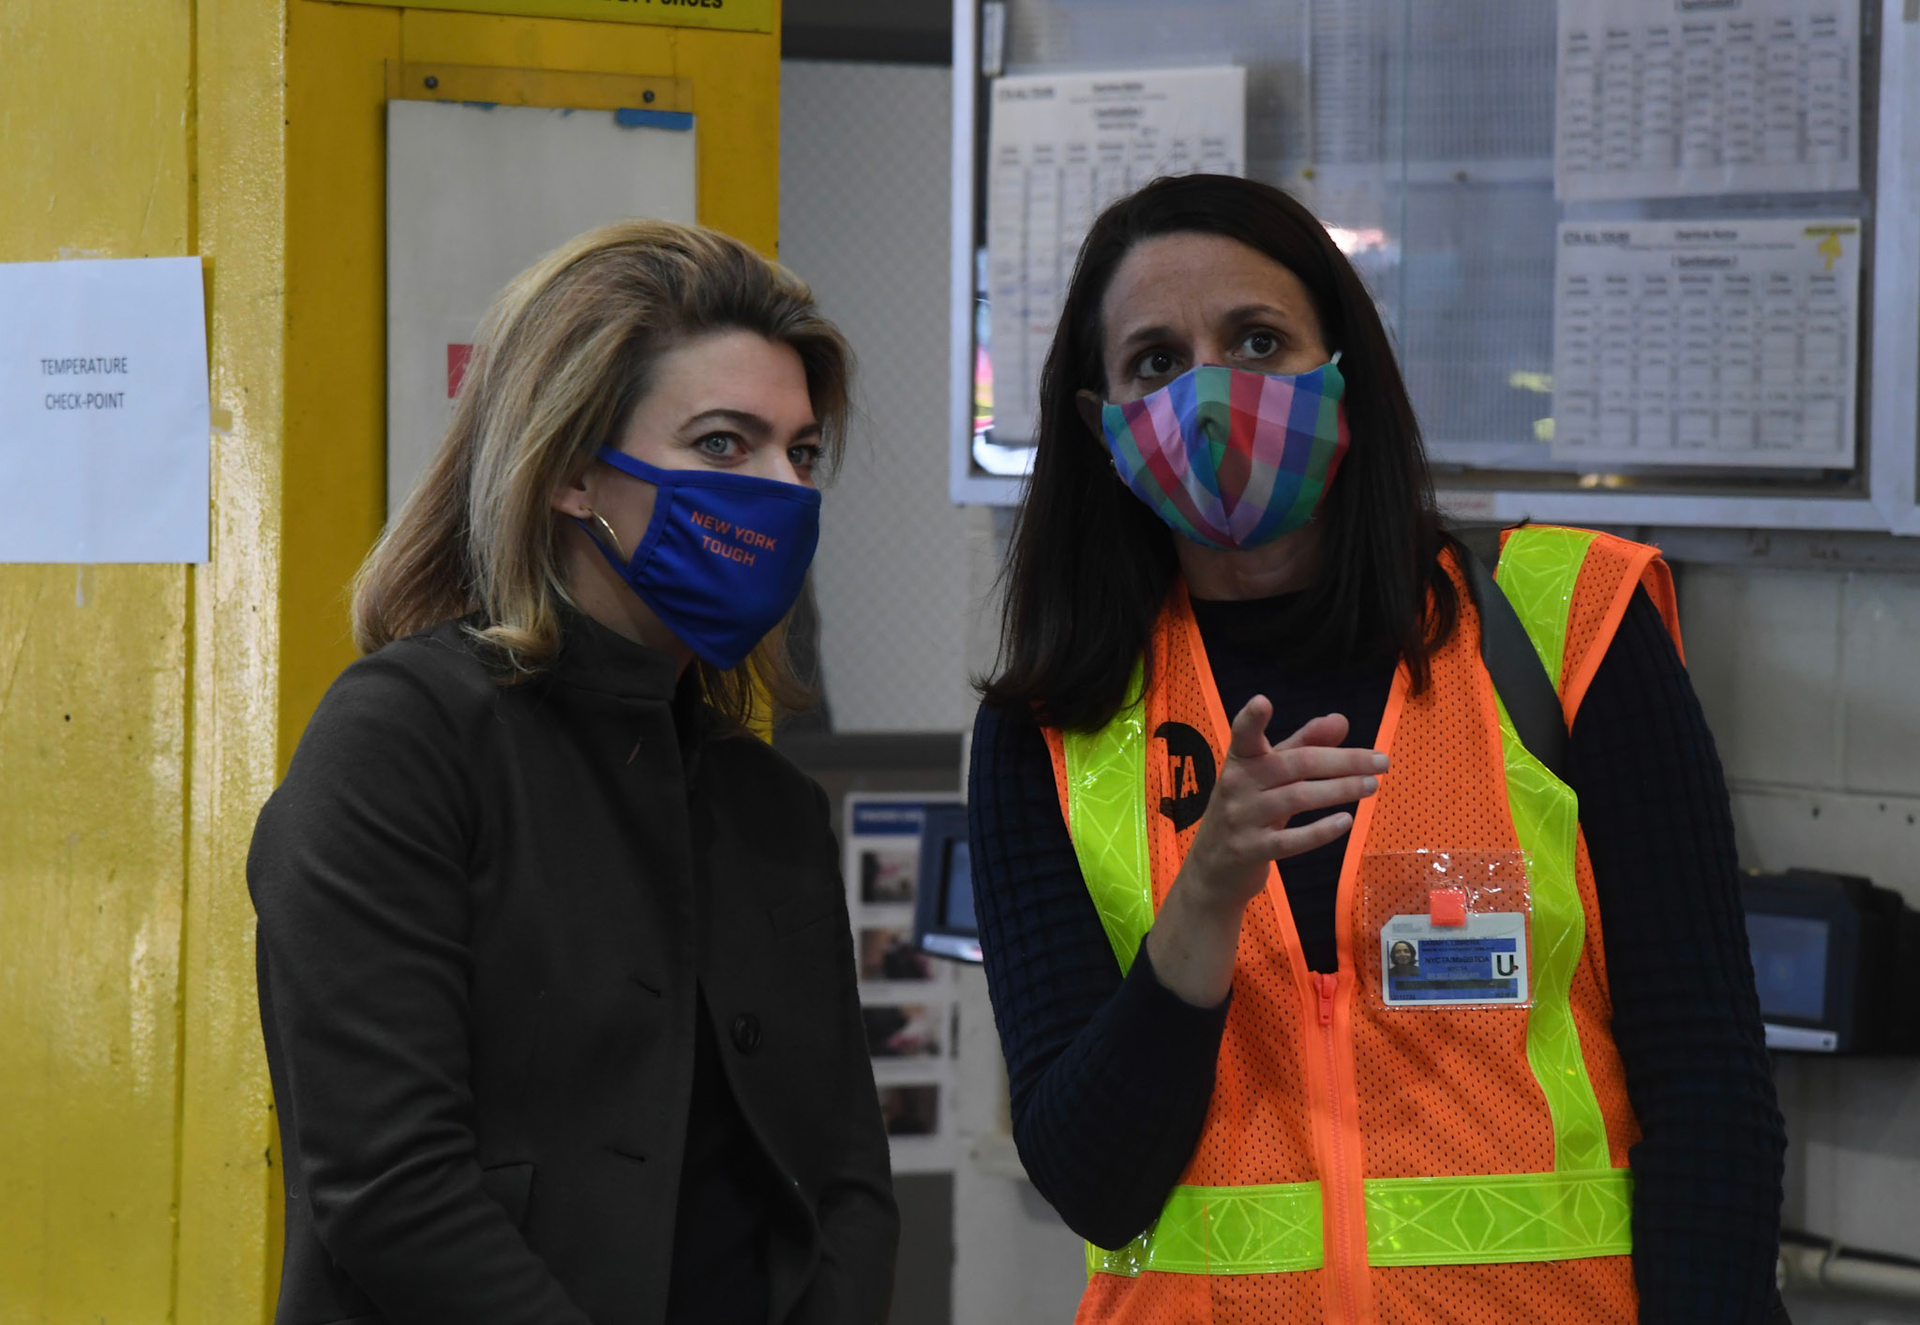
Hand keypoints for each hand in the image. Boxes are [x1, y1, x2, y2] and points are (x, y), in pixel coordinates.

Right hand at [1178, 697, 1387, 914]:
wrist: (1211, 869)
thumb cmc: (1246, 811)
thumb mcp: (1267, 775)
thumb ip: (1303, 744)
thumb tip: (1340, 721)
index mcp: (1240, 760)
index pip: (1244, 734)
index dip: (1251, 719)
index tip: (1262, 701)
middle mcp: (1236, 784)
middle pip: (1296, 764)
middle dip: (1343, 761)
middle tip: (1382, 761)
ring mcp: (1241, 819)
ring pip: (1299, 798)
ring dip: (1341, 790)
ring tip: (1372, 786)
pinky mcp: (1250, 851)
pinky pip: (1292, 840)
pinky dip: (1322, 831)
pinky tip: (1346, 821)